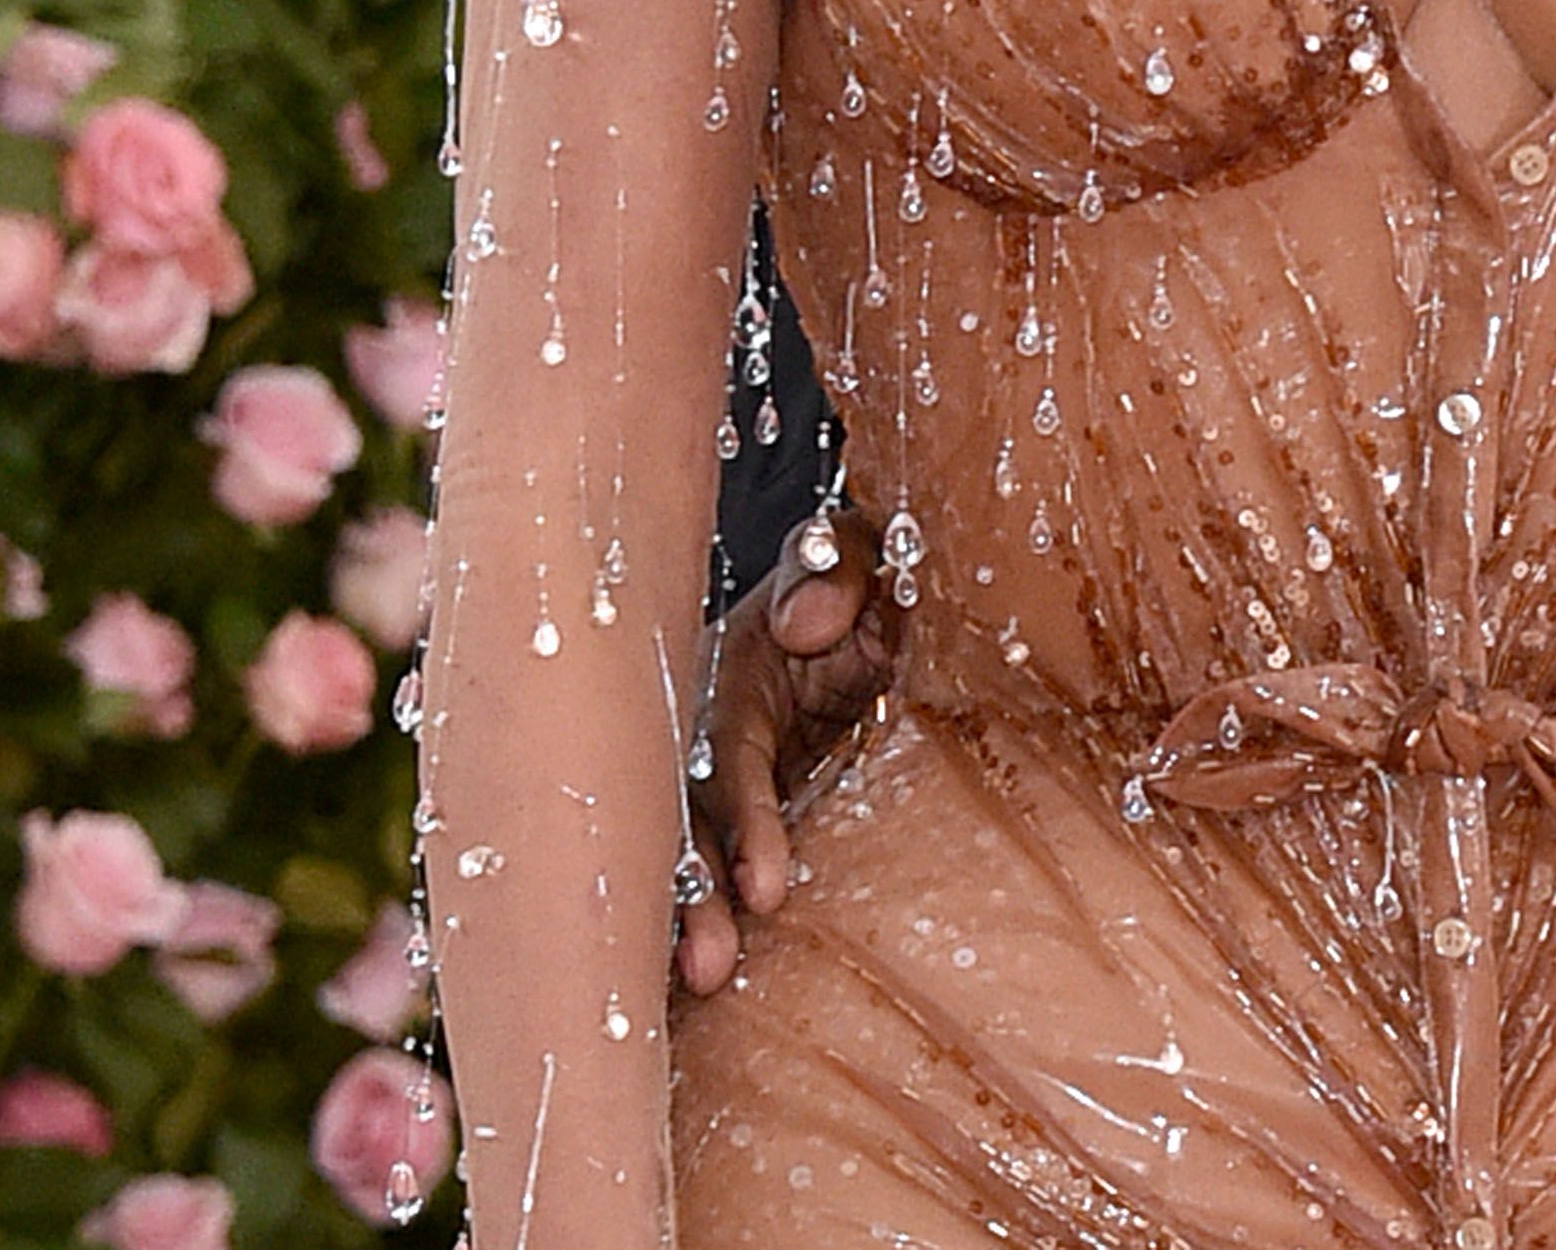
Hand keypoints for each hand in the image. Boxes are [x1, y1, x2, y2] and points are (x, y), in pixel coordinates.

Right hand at [670, 509, 897, 997]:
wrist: (880, 612)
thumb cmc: (869, 584)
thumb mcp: (866, 557)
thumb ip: (838, 568)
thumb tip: (801, 623)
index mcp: (729, 677)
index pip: (724, 758)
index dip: (742, 823)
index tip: (766, 891)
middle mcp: (701, 740)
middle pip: (681, 824)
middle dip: (690, 898)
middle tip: (708, 969)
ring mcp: (709, 790)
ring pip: (677, 862)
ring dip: (683, 923)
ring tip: (703, 985)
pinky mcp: (730, 829)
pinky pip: (698, 882)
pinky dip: (681, 931)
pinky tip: (676, 998)